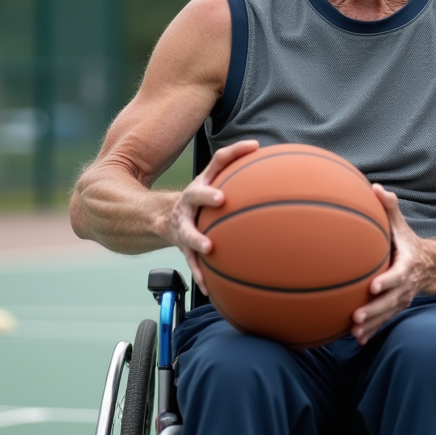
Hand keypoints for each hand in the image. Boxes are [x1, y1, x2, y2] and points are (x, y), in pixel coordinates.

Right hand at [163, 139, 258, 295]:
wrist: (166, 217)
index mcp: (203, 183)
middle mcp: (190, 201)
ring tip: (208, 248)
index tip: (253, 146)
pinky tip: (209, 287)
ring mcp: (184, 224)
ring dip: (197, 239)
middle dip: (207, 196)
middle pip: (196, 195)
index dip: (235, 151)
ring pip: (188, 232)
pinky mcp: (182, 245)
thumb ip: (240, 170)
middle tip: (220, 199)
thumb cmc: (203, 199)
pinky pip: (191, 261)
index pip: (218, 161)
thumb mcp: (215, 182)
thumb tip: (269, 156)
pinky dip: (200, 274)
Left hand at [350, 185, 431, 344]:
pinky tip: (357, 340)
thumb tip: (375, 187)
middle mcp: (406, 284)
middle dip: (375, 309)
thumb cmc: (407, 243)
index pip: (399, 274)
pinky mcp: (396, 306)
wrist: (431, 265)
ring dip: (372, 324)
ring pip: (388, 313)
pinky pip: (385, 320)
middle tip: (357, 316)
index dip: (388, 280)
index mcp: (407, 264)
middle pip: (392, 299)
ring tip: (354, 331)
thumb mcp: (401, 225)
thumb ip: (389, 208)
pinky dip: (373, 331)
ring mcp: (402, 298)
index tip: (374, 286)